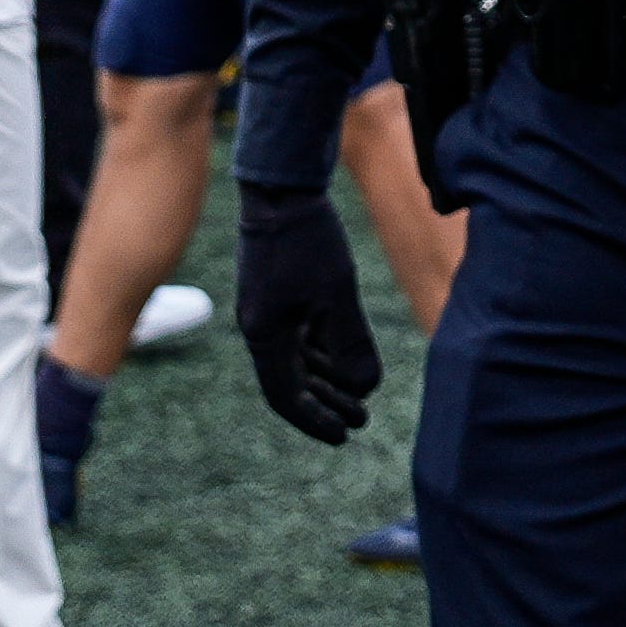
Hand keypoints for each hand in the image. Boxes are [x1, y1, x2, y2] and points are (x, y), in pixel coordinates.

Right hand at [235, 180, 384, 442]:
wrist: (282, 190)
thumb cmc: (308, 240)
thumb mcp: (336, 293)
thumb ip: (350, 343)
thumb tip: (365, 388)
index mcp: (264, 335)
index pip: (286, 396)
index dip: (314, 420)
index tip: (344, 437)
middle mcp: (260, 328)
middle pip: (291, 383)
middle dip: (326, 405)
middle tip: (361, 421)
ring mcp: (267, 310)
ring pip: (296, 361)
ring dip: (327, 381)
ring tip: (361, 396)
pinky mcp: (277, 293)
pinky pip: (298, 338)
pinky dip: (322, 354)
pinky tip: (346, 361)